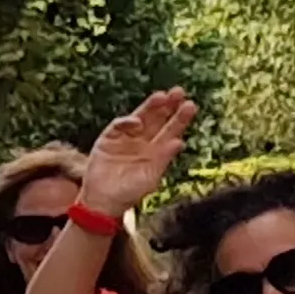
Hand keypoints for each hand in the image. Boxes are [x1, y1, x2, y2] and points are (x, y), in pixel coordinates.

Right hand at [81, 88, 196, 214]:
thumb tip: (179, 141)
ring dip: (150, 107)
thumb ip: (164, 159)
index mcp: (157, 151)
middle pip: (158, 119)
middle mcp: (143, 141)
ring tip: (162, 97)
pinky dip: (127, 122)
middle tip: (179, 91)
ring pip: (140, 117)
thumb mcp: (151, 177)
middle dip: (168, 105)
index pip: (171, 131)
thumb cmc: (130, 194)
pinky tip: (137, 122)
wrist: (103, 202)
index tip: (190, 105)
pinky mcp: (109, 139)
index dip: (180, 118)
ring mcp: (126, 138)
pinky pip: (119, 126)